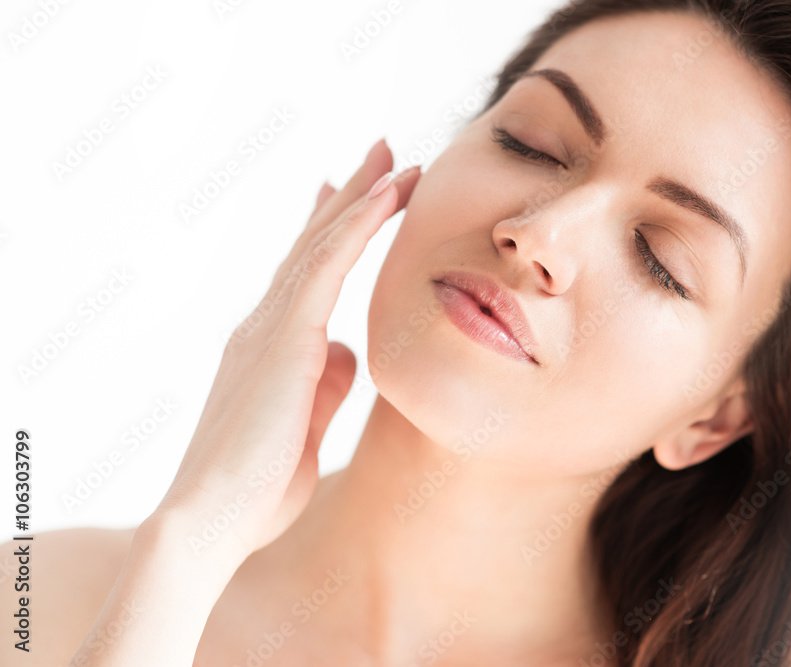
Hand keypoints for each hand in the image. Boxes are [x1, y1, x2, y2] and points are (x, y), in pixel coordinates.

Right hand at [151, 138, 419, 564]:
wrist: (212, 522)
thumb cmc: (257, 487)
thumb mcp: (306, 426)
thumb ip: (326, 383)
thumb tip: (347, 352)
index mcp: (270, 347)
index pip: (304, 275)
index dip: (331, 230)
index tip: (355, 195)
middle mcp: (265, 326)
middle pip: (312, 244)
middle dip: (349, 196)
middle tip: (381, 155)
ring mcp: (270, 328)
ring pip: (321, 243)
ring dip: (361, 196)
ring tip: (393, 158)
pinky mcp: (286, 340)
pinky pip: (326, 267)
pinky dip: (357, 226)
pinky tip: (385, 195)